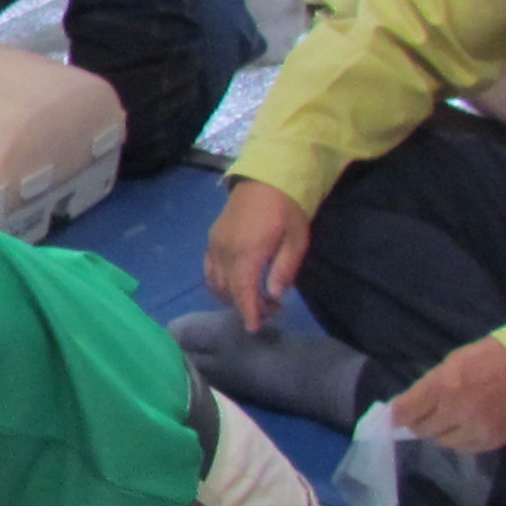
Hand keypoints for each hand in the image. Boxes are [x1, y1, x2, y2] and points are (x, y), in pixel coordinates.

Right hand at [200, 179, 310, 333]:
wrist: (266, 176)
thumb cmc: (287, 207)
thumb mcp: (296, 239)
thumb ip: (284, 269)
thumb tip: (273, 295)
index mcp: (246, 252)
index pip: (242, 292)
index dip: (248, 313)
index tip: (255, 329)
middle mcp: (224, 251)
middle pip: (229, 290)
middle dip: (246, 307)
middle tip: (272, 311)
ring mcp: (214, 245)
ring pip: (215, 283)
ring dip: (232, 297)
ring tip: (255, 299)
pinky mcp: (212, 239)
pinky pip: (209, 270)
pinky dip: (219, 284)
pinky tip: (236, 284)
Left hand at [387, 335, 505, 453]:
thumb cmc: (486, 359)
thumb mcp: (451, 363)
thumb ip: (428, 387)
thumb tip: (405, 407)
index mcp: (442, 387)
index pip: (405, 411)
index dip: (396, 416)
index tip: (394, 418)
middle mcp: (456, 411)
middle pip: (422, 430)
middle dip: (420, 423)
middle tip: (425, 416)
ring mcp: (476, 428)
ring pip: (443, 442)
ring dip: (441, 433)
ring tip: (450, 420)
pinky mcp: (493, 440)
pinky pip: (465, 449)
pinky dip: (461, 439)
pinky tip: (467, 427)